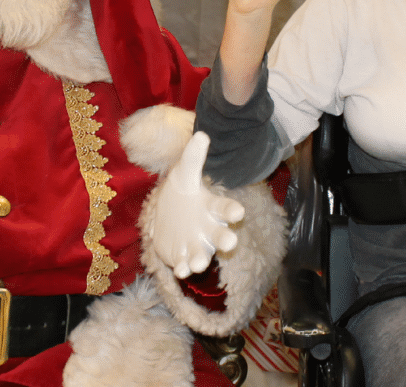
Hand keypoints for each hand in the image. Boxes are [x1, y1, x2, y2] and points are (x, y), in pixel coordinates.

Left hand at [152, 132, 243, 278]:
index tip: (239, 211)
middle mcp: (208, 228)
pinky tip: (180, 270)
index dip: (232, 210)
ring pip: (202, 254)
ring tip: (199, 263)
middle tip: (231, 242)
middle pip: (220, 235)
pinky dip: (183, 269)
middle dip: (225, 239)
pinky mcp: (181, 257)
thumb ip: (193, 157)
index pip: (224, 208)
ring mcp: (195, 244)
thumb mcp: (184, 173)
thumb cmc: (182, 192)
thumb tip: (202, 135)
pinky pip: (184, 265)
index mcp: (211, 208)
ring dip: (201, 260)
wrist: (166, 214)